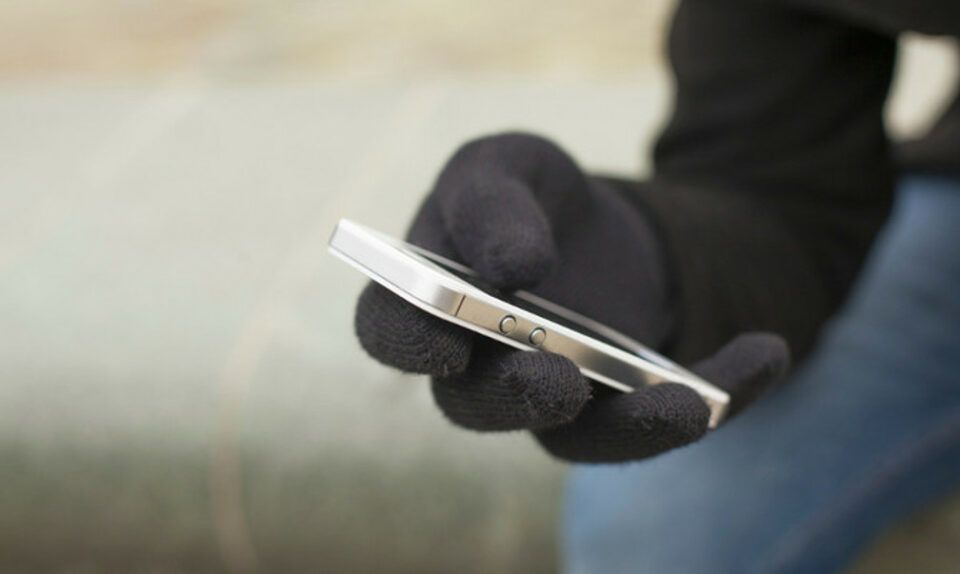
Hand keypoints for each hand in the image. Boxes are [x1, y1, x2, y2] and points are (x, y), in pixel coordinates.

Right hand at [354, 133, 788, 461]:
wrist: (605, 229)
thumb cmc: (534, 196)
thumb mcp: (512, 163)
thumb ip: (490, 200)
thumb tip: (510, 266)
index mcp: (430, 301)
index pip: (390, 332)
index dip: (407, 345)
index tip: (445, 341)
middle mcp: (479, 365)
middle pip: (474, 404)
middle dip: (514, 398)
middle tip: (556, 381)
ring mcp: (550, 395)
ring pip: (573, 438)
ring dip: (627, 425)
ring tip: (686, 403)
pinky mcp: (615, 407)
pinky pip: (659, 420)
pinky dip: (716, 395)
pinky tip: (765, 354)